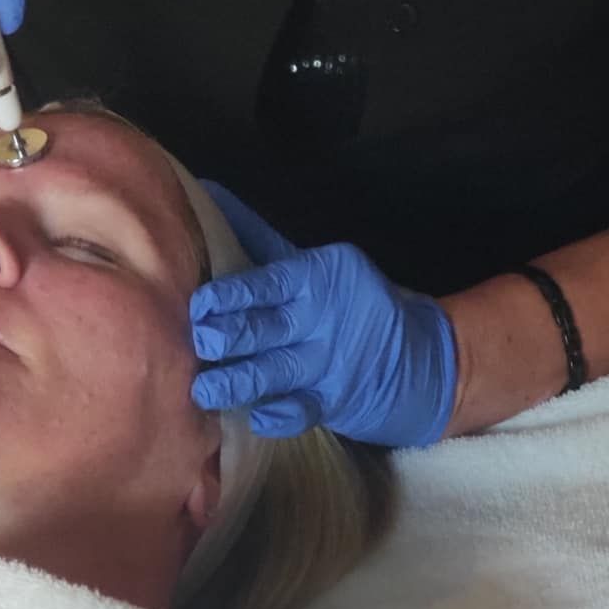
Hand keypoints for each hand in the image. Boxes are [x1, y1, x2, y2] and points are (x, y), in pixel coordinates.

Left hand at [189, 183, 457, 448]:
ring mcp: (326, 362)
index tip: (199, 303)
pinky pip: (304, 410)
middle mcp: (318, 319)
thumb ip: (256, 238)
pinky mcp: (332, 401)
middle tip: (200, 341)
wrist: (409, 353)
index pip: (269, 282)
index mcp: (313, 277)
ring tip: (204, 390)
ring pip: (276, 371)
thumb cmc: (336, 299)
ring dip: (239, 381)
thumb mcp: (307, 263)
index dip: (233, 293)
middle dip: (232, 335)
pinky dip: (282, 415)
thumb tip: (206, 192)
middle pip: (268, 327)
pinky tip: (258, 416)